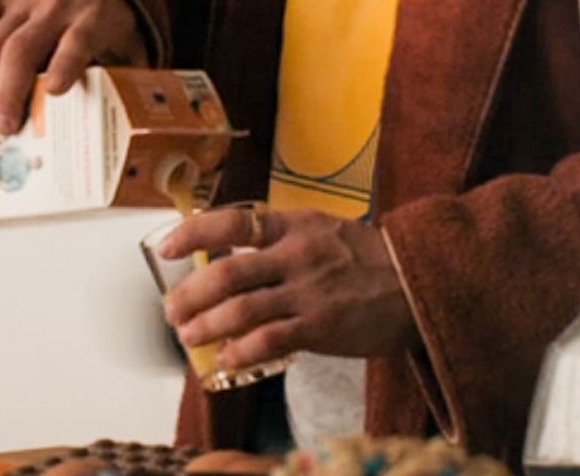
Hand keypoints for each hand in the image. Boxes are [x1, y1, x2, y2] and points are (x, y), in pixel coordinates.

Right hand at [0, 0, 148, 134]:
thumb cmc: (108, 22)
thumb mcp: (129, 44)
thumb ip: (127, 76)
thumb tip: (126, 122)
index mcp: (95, 18)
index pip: (78, 40)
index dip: (65, 64)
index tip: (57, 90)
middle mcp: (58, 4)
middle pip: (22, 48)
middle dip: (9, 92)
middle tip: (5, 127)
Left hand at [159, 205, 415, 373]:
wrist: (413, 280)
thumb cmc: (363, 257)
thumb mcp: (320, 230)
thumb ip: (279, 239)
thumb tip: (227, 255)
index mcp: (295, 224)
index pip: (234, 222)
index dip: (194, 233)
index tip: (166, 247)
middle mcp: (297, 254)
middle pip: (227, 272)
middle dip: (190, 294)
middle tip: (172, 310)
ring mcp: (308, 291)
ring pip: (240, 310)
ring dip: (206, 326)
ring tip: (190, 336)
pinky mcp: (320, 326)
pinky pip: (268, 341)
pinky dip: (240, 351)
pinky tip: (226, 358)